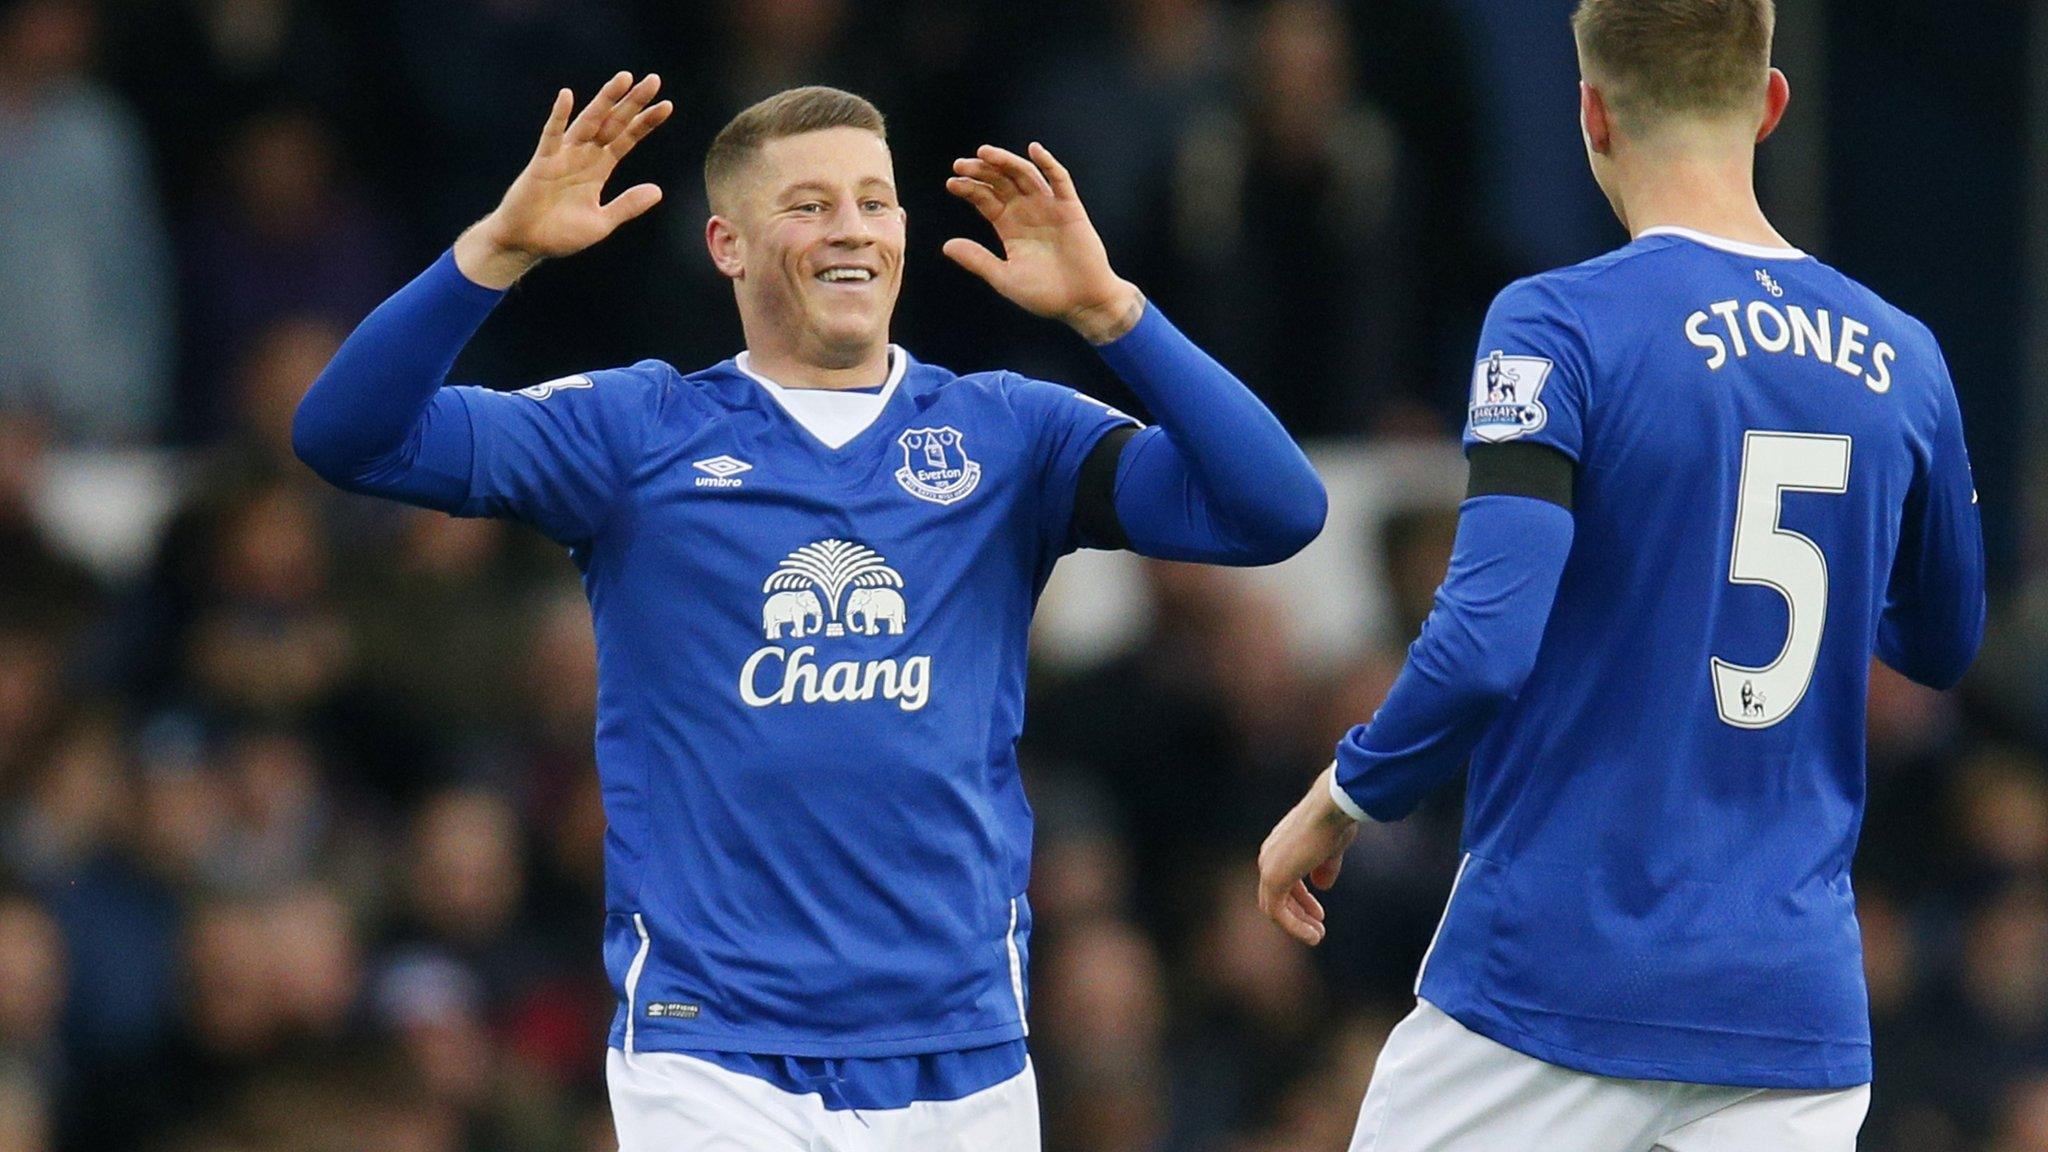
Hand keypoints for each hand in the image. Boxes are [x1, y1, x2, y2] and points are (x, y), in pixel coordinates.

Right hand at [453, 72, 674, 289]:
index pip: (627, 138)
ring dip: (606, 100)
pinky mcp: (542, 163)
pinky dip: (559, 116)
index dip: (645, 123)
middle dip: (633, 102)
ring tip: (624, 79)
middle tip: (654, 80)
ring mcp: (562, 156)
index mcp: (599, 168)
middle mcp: (583, 156)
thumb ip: (627, 205)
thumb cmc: (559, 234)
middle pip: (613, 123)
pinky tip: (567, 97)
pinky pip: (551, 136)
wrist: (525, 244)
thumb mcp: (601, 221)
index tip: (667, 106)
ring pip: (588, 122)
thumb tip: (658, 191)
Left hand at [943, 142, 1143, 343]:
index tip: (951, 183)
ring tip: (984, 152)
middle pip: (1001, 182)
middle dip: (981, 171)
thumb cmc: (1045, 294)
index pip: (985, 198)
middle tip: (961, 164)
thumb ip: (978, 260)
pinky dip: (1049, 164)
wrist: (1082, 303)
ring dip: (1006, 162)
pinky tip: (1035, 150)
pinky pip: (1060, 181)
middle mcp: (1027, 212)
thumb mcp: (1004, 277)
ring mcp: (1049, 207)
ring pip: (1025, 175)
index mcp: (1009, 226)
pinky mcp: (1070, 209)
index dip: (969, 188)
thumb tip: (946, 246)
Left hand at [1257, 766, 1360, 945]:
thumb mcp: (1331, 848)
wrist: (1332, 808)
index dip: (1301, 900)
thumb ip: (1325, 867)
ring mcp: (1269, 867)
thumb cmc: (1336, 820)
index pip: (1283, 880)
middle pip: (1276, 896)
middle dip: (1298, 915)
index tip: (1320, 915)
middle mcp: (1269, 856)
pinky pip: (1278, 913)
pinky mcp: (1274, 878)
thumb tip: (1322, 886)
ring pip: (1275, 908)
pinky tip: (1313, 936)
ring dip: (1296, 925)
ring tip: (1316, 937)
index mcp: (1280, 846)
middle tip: (1318, 931)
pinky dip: (1294, 927)